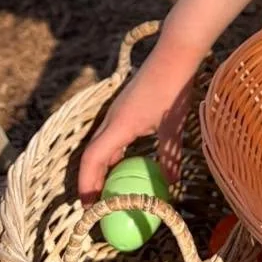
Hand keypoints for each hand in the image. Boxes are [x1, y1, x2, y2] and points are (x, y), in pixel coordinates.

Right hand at [78, 59, 192, 202]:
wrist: (174, 54)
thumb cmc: (173, 89)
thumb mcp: (172, 127)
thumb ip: (169, 158)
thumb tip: (171, 184)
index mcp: (118, 126)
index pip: (92, 160)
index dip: (87, 185)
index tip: (88, 207)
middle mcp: (111, 119)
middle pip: (91, 155)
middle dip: (90, 181)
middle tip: (95, 205)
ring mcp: (117, 111)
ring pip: (100, 144)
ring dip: (101, 167)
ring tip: (108, 189)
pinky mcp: (125, 106)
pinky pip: (111, 135)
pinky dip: (113, 153)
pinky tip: (125, 163)